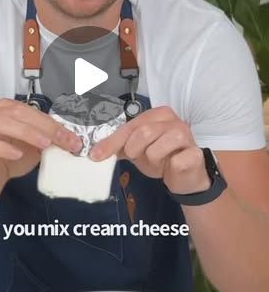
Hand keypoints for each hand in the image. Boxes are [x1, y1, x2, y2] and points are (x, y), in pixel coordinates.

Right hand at [0, 98, 82, 197]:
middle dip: (45, 127)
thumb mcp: (36, 147)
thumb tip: (73, 140)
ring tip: (43, 145)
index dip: (55, 124)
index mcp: (11, 109)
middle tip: (62, 141)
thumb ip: (49, 140)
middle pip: (20, 113)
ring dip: (26, 132)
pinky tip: (17, 155)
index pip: (35, 112)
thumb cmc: (12, 157)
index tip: (73, 138)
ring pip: (2, 122)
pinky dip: (4, 148)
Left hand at [89, 106, 210, 194]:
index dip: (112, 141)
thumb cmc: (161, 157)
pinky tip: (173, 166)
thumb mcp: (137, 150)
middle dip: (135, 150)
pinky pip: (174, 163)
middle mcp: (173, 121)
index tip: (95, 155)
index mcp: (158, 115)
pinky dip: (169, 168)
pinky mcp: (195, 154)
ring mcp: (186, 136)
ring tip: (160, 162)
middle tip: (139, 157)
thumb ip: (120, 146)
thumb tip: (96, 151)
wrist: (186, 176)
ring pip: (156, 149)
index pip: (130, 126)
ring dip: (153, 161)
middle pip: (142, 133)